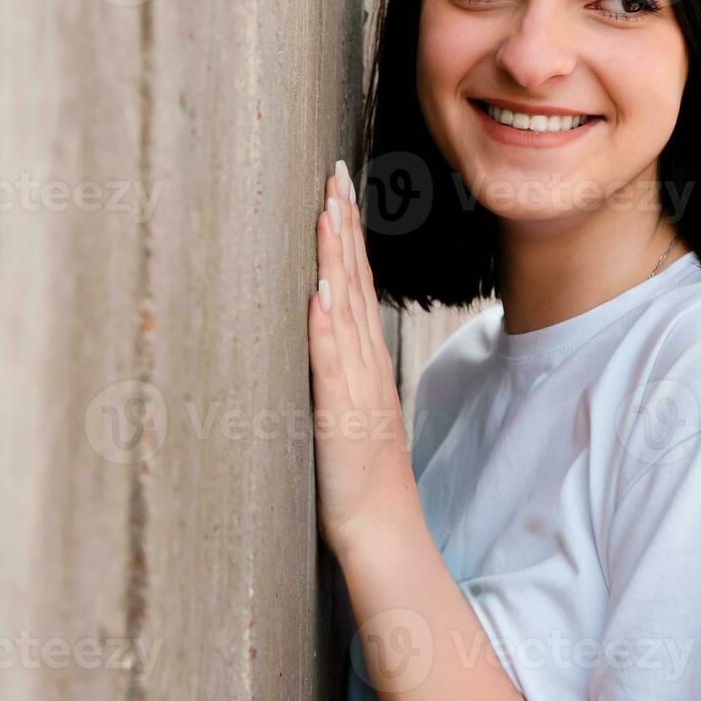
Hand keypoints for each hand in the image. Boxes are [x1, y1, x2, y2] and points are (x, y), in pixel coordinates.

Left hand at [308, 160, 421, 560]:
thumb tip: (324, 314)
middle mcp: (362, 360)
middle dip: (343, 226)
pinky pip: (332, 363)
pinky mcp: (339, 412)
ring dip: (337, 259)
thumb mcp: (349, 401)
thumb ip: (340, 360)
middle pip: (355, 281)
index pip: (357, 281)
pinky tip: (320, 293)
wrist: (380, 524)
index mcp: (363, 356)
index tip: (337, 188)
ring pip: (346, 309)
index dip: (348, 234)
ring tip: (328, 212)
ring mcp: (354, 384)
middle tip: (333, 175)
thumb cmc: (358, 468)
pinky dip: (327, 326)